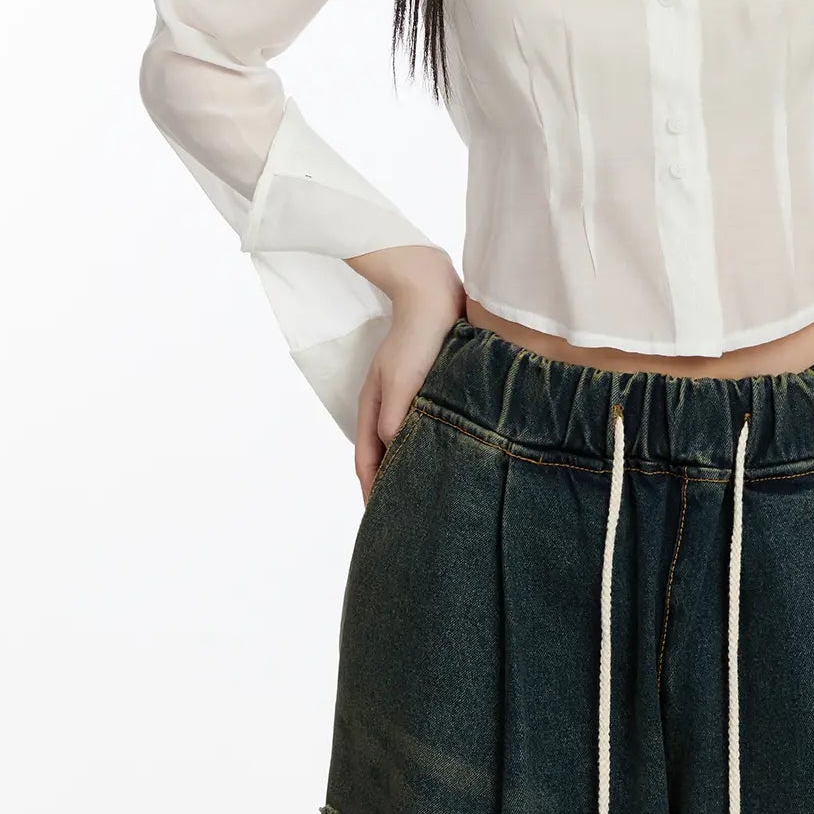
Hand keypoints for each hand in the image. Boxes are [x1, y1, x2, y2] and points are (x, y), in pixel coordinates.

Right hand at [354, 260, 464, 504]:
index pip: (368, 462)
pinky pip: (424, 426)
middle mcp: (387, 405)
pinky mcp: (429, 386)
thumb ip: (395, 419)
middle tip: (406, 517)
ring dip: (410, 467)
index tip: (382, 521)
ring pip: (404, 443)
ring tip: (426, 494)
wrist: (434, 291)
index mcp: (373, 407)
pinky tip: (446, 455)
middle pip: (384, 457)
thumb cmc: (418, 336)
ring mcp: (407, 396)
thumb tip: (394, 455)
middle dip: (390, 486)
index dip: (373, 492)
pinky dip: (427, 446)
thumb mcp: (403, 381)